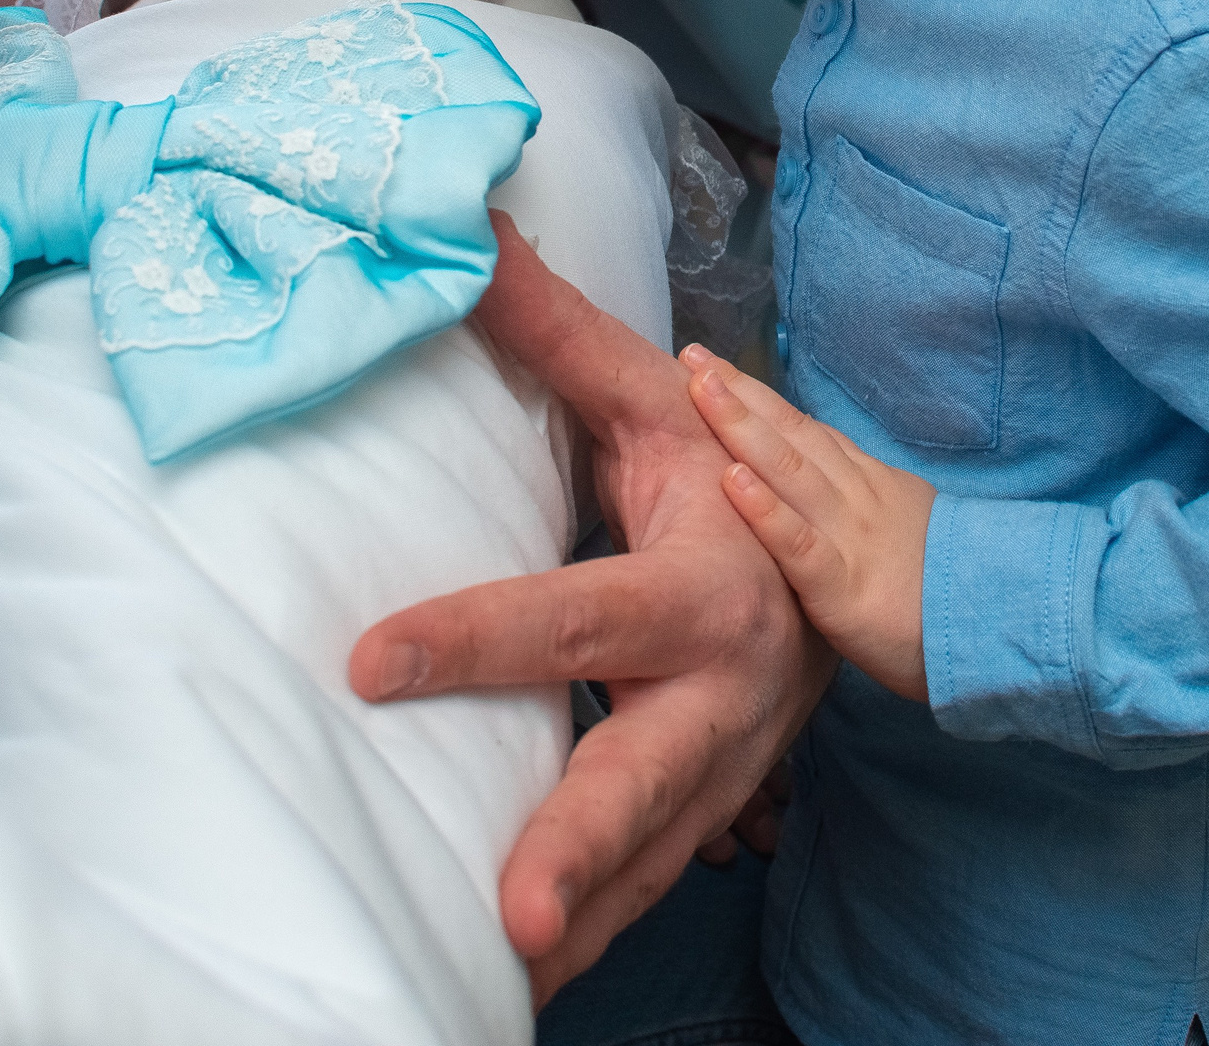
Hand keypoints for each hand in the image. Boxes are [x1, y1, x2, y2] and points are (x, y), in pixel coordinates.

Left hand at [348, 218, 832, 1005]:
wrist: (838, 576)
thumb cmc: (726, 482)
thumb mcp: (659, 405)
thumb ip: (556, 335)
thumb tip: (466, 236)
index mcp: (708, 588)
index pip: (576, 613)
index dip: (476, 636)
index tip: (370, 659)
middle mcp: (725, 697)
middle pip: (641, 777)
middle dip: (575, 847)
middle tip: (511, 909)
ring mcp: (723, 777)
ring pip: (646, 863)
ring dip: (578, 921)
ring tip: (495, 972)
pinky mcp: (705, 821)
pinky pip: (642, 890)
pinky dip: (588, 935)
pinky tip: (507, 979)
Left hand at [686, 349, 935, 703]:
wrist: (1006, 628)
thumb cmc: (951, 591)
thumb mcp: (907, 525)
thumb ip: (862, 501)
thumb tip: (821, 476)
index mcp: (868, 485)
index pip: (804, 429)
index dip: (757, 395)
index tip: (713, 365)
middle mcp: (855, 497)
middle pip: (790, 434)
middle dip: (738, 393)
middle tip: (692, 355)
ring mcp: (850, 537)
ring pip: (789, 471)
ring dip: (741, 426)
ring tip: (700, 388)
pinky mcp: (844, 587)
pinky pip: (799, 543)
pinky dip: (765, 509)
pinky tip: (731, 479)